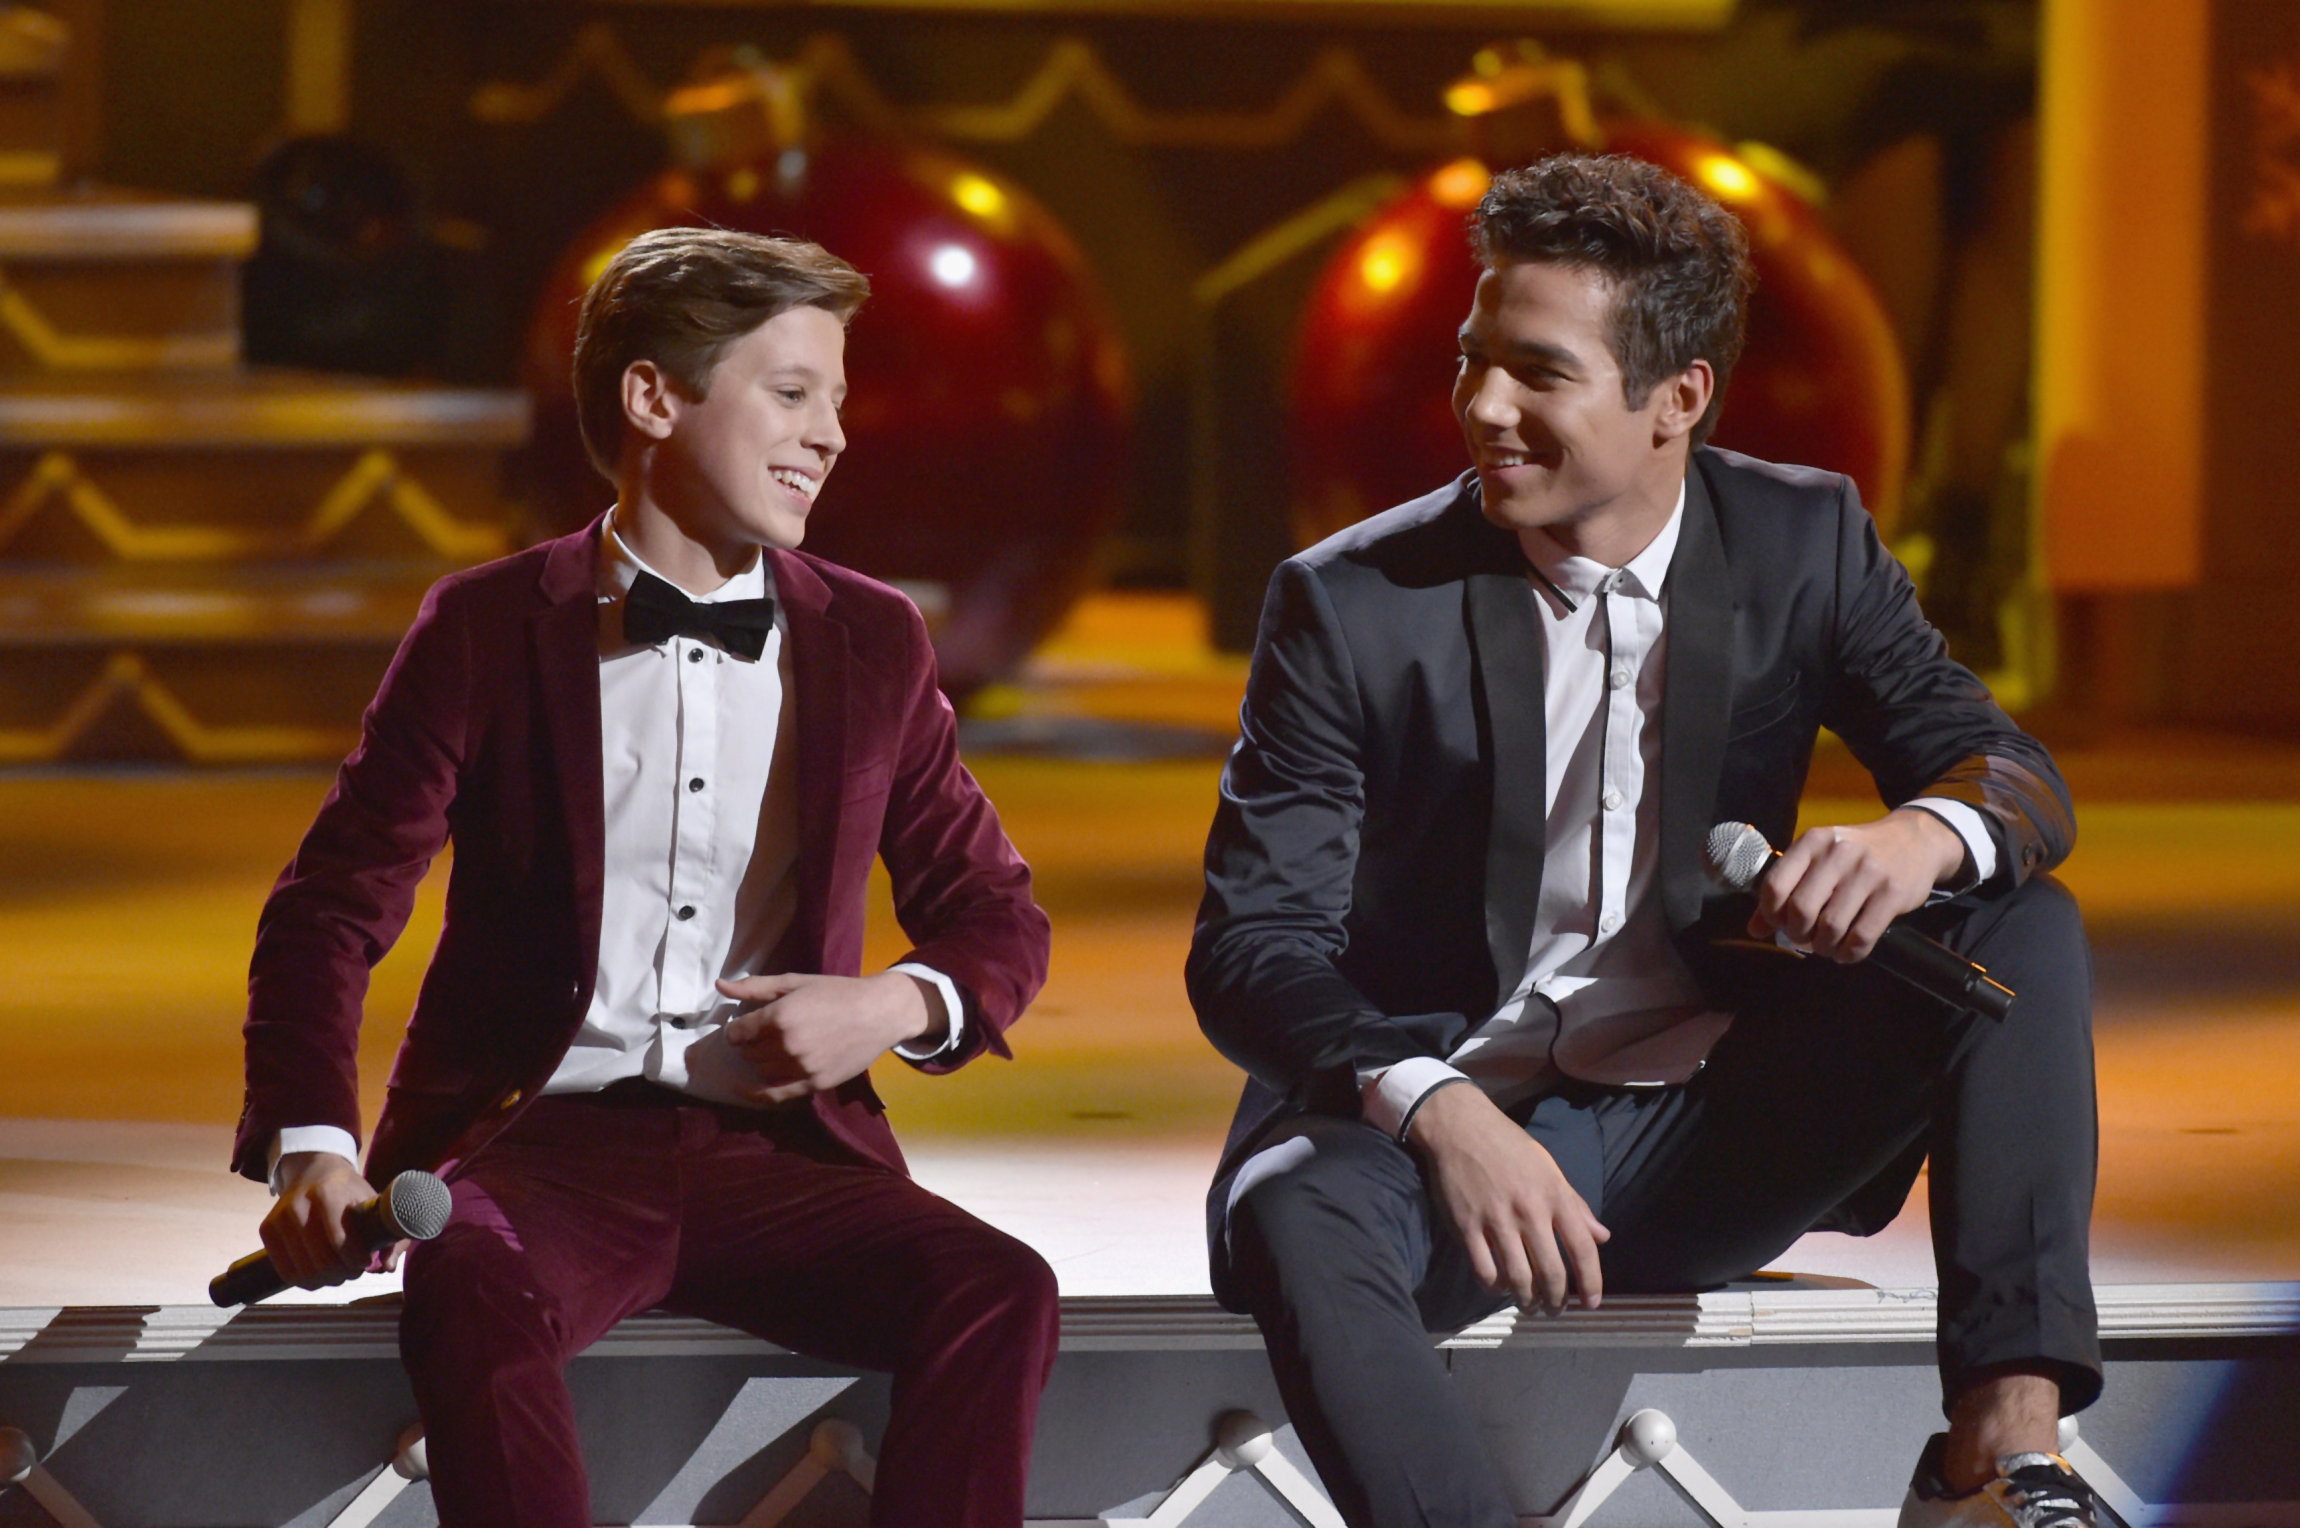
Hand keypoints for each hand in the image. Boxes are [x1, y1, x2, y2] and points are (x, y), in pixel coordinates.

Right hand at [260, 1152, 385, 1288]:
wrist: (314, 1170)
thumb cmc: (348, 1191)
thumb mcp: (371, 1201)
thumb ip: (387, 1232)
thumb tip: (388, 1266)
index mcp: (328, 1193)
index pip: (340, 1241)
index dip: (356, 1260)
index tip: (366, 1262)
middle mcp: (299, 1204)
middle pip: (322, 1261)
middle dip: (343, 1273)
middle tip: (353, 1270)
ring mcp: (279, 1217)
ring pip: (304, 1271)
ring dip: (326, 1280)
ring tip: (338, 1272)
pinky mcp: (266, 1229)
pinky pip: (285, 1271)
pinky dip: (305, 1280)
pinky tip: (319, 1274)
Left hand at [716, 971, 941, 1104]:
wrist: (879, 1013)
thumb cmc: (837, 992)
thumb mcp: (796, 982)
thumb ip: (755, 986)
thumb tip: (719, 985)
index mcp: (780, 1016)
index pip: (738, 1033)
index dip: (737, 1030)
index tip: (744, 1028)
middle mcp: (787, 1044)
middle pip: (749, 1052)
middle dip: (750, 1044)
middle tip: (762, 1036)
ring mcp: (801, 1067)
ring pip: (761, 1070)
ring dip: (760, 1061)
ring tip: (773, 1050)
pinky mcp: (814, 1083)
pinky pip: (775, 1095)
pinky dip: (754, 1094)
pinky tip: (742, 1089)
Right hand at [1406, 1083, 1608, 1313]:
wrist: (1460, 1126)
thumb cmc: (1509, 1146)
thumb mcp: (1549, 1168)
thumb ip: (1576, 1205)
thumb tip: (1602, 1237)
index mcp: (1554, 1195)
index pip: (1582, 1249)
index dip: (1592, 1282)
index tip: (1591, 1303)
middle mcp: (1529, 1211)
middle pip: (1551, 1273)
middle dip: (1557, 1301)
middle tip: (1556, 1311)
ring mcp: (1496, 1220)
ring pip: (1518, 1278)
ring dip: (1527, 1301)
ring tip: (1530, 1306)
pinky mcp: (1467, 1226)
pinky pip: (1484, 1270)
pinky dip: (1495, 1287)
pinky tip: (1500, 1287)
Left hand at [1747, 807, 1966, 961]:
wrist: (1914, 840)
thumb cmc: (1856, 855)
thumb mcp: (1818, 860)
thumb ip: (1785, 890)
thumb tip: (1755, 929)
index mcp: (1812, 842)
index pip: (1775, 885)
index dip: (1770, 913)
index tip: (1778, 923)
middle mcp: (1838, 853)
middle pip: (1800, 909)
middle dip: (1796, 933)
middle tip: (1803, 938)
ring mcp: (1868, 872)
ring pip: (1831, 927)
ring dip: (1823, 946)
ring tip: (1825, 946)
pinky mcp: (1893, 893)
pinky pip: (1862, 936)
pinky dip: (1849, 953)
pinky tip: (1846, 952)